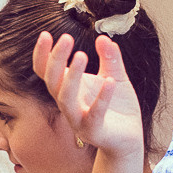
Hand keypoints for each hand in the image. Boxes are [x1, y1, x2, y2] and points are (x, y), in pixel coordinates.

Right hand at [34, 33, 144, 156]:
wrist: (129, 138)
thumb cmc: (118, 108)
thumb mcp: (115, 77)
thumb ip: (110, 58)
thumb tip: (103, 38)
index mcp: (69, 89)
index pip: (46, 71)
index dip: (42, 54)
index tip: (45, 34)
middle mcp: (68, 104)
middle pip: (52, 81)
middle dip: (56, 59)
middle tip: (65, 38)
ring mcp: (78, 119)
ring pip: (66, 98)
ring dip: (71, 76)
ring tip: (80, 55)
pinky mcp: (94, 131)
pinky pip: (95, 114)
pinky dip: (101, 98)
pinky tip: (109, 81)